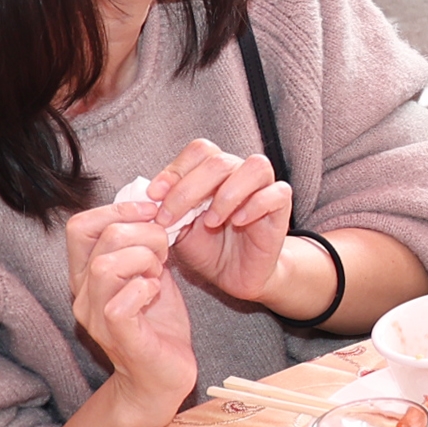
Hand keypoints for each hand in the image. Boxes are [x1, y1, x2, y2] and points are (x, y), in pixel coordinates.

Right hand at [63, 198, 196, 422]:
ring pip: (107, 266)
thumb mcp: (150, 272)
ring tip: (158, 275)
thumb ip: (144, 243)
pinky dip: (144, 289)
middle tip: (163, 255)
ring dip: (145, 260)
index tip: (152, 215)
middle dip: (146, 235)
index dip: (118, 210)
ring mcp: (97, 318)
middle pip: (102, 238)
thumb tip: (153, 204)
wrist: (161, 378)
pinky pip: (119, 304)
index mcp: (87, 275)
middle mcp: (83, 295)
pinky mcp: (119, 338)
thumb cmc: (157, 322)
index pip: (79, 225)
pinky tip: (156, 294)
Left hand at [141, 138, 293, 310]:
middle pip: (219, 160)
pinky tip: (238, 222)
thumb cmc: (208, 249)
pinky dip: (255, 204)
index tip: (154, 196)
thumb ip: (167, 210)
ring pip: (254, 166)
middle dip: (188, 190)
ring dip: (227, 193)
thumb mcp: (179, 229)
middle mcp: (239, 172)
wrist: (236, 275)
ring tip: (211, 221)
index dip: (176, 169)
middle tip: (170, 218)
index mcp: (214, 172)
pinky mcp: (281, 207)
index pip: (199, 151)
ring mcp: (264, 187)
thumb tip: (147, 197)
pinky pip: (277, 192)